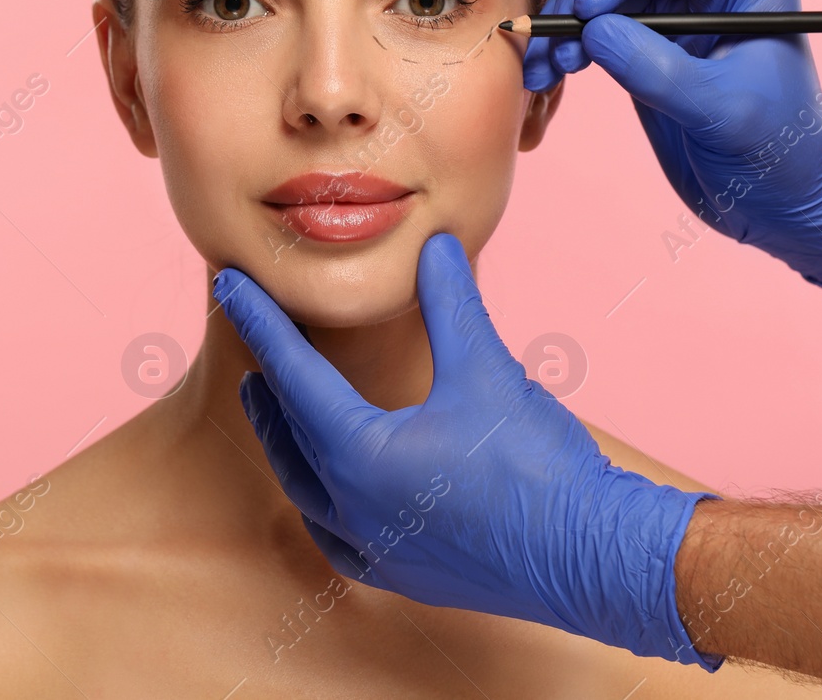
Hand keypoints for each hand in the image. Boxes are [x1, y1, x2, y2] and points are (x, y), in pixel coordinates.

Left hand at [213, 232, 720, 669]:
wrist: (593, 557)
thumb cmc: (538, 467)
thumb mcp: (487, 370)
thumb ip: (450, 304)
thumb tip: (435, 246)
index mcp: (361, 456)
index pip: (293, 375)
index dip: (260, 324)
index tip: (228, 287)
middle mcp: (353, 509)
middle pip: (289, 433)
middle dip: (269, 382)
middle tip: (253, 339)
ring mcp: (376, 550)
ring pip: (306, 488)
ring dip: (287, 441)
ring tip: (275, 404)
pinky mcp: (404, 574)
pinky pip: (336, 535)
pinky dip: (321, 500)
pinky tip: (330, 490)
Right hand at [524, 0, 821, 288]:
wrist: (784, 204)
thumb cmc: (780, 153)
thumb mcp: (723, 110)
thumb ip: (658, 70)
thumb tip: (592, 32)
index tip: (589, 9)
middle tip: (556, 41)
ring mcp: (675, 17)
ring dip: (565, 24)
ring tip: (546, 68)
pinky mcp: (647, 51)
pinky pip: (595, 30)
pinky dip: (567, 47)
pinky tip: (552, 75)